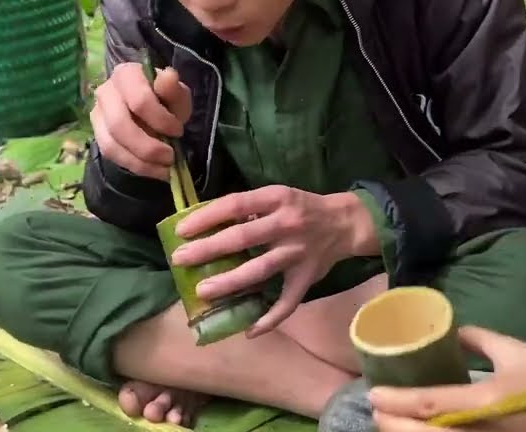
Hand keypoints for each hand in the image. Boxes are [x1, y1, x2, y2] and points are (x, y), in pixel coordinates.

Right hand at [90, 61, 192, 180]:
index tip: (178, 131)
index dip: (160, 120)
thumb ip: (173, 90)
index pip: (139, 100)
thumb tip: (168, 76)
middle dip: (148, 147)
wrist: (152, 111)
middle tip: (170, 156)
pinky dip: (134, 166)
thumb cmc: (166, 100)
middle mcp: (105, 91)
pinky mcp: (97, 134)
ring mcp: (97, 113)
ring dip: (141, 161)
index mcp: (127, 74)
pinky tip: (154, 170)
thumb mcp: (177, 95)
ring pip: (112, 144)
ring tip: (164, 168)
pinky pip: (111, 155)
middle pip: (120, 125)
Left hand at [169, 187, 373, 335]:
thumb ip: (248, 208)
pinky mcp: (307, 277)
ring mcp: (298, 253)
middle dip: (208, 250)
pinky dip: (270, 319)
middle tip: (180, 260)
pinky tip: (249, 330)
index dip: (207, 217)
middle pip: (242, 238)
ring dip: (230, 283)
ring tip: (202, 292)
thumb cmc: (300, 208)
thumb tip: (204, 222)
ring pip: (260, 270)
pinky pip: (288, 302)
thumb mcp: (277, 195)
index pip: (236, 204)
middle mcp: (288, 224)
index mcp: (277, 198)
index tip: (181, 231)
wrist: (345, 222)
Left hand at [368, 327, 525, 431]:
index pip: (429, 404)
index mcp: (485, 400)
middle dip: (394, 426)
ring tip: (393, 423)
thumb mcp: (511, 350)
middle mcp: (482, 430)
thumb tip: (452, 331)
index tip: (373, 394)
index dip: (396, 401)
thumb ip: (477, 339)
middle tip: (377, 411)